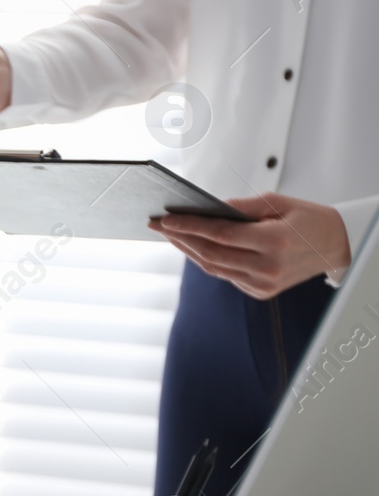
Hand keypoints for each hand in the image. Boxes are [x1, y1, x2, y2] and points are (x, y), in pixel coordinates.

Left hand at [151, 193, 351, 299]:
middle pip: (211, 254)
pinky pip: (225, 275)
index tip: (166, 219)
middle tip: (158, 225)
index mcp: (276, 242)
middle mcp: (268, 267)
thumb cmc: (310, 220)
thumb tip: (209, 206)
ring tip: (170, 235)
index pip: (221, 235)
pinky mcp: (260, 292)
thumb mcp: (280, 203)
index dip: (190, 226)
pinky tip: (193, 247)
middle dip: (181, 238)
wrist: (338, 246)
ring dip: (188, 251)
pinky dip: (207, 260)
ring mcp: (264, 284)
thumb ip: (242, 206)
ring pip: (214, 268)